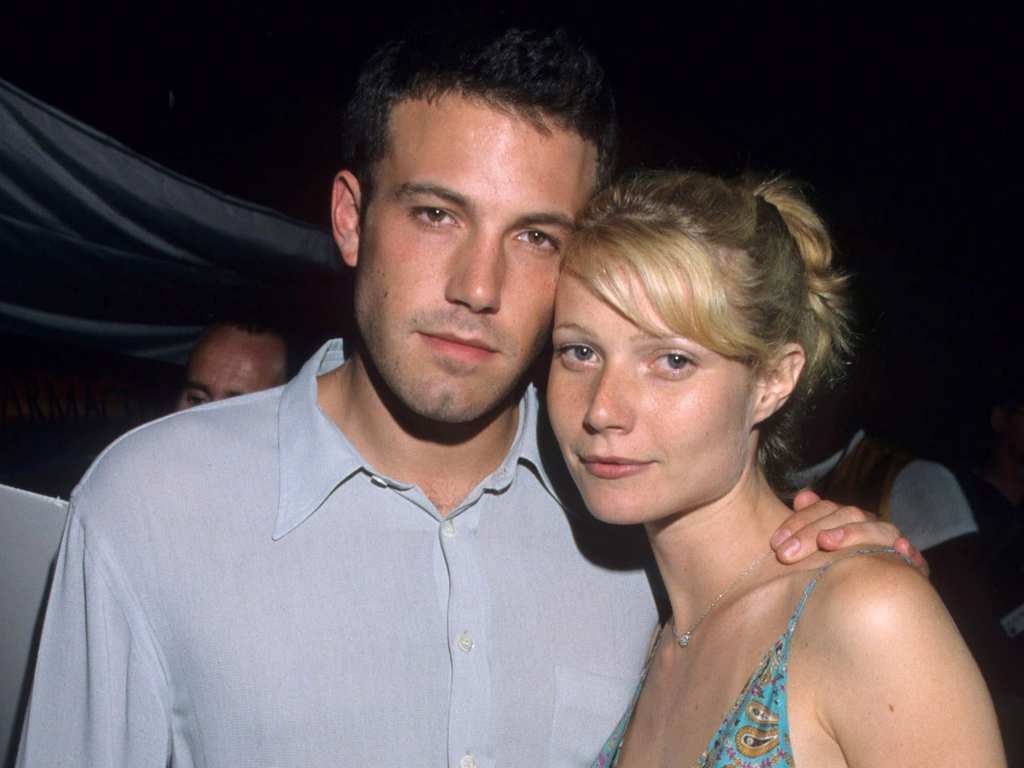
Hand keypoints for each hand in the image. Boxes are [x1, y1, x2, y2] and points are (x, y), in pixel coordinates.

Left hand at [770, 489, 927, 573]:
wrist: (863, 603)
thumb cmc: (828, 573)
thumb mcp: (812, 550)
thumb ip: (806, 523)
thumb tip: (803, 496)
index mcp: (844, 519)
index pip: (824, 508)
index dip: (799, 521)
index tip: (775, 544)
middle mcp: (868, 526)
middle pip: (846, 515)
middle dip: (812, 532)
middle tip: (786, 555)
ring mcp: (891, 545)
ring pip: (878, 529)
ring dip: (852, 533)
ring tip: (826, 542)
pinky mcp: (911, 569)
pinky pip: (915, 561)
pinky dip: (911, 555)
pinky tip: (902, 551)